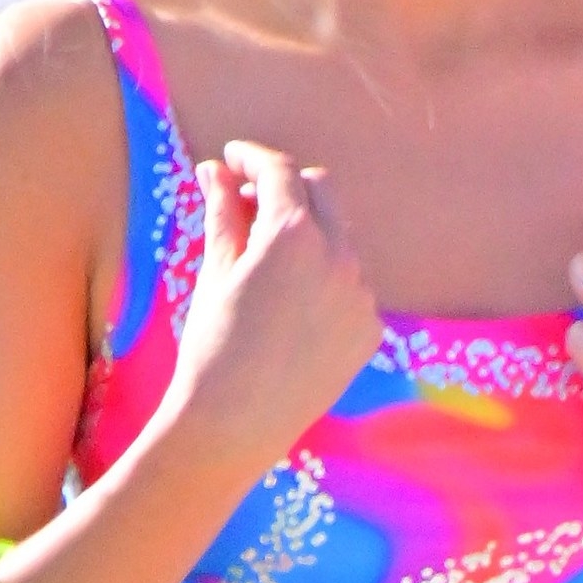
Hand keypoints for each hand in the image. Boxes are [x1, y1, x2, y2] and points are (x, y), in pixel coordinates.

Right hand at [165, 143, 380, 475]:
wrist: (235, 424)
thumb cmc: (212, 344)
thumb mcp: (214, 271)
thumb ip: (223, 213)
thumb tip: (215, 170)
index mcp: (294, 236)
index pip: (280, 172)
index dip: (253, 158)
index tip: (232, 158)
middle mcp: (340, 258)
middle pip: (320, 193)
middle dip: (285, 189)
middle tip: (246, 202)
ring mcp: (361, 296)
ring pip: (338, 241)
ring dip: (306, 237)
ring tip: (264, 266)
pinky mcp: (370, 330)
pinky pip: (350, 287)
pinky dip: (323, 282)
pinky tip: (289, 311)